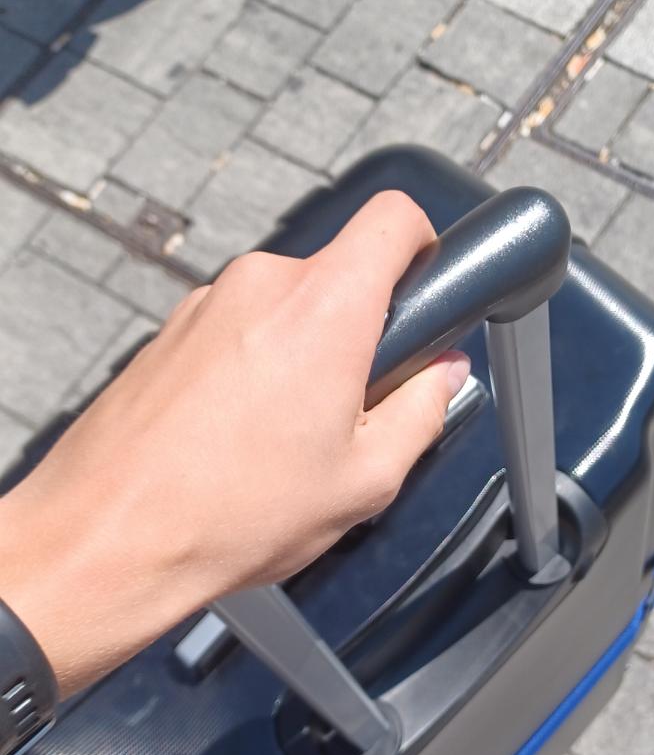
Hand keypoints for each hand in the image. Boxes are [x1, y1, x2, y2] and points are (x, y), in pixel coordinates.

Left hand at [0, 192, 469, 697]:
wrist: (110, 537)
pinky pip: (237, 334)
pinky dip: (253, 373)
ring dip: (302, 359)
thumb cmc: (225, 514)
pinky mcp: (170, 332)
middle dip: (361, 333)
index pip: (395, 217)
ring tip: (288, 443)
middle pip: (339, 276)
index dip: (425, 248)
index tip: (428, 292)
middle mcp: (262, 286)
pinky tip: (241, 442)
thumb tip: (442, 379)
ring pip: (286, 311)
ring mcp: (207, 304)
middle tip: (357, 410)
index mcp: (325, 308)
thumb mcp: (364, 481)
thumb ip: (422, 413)